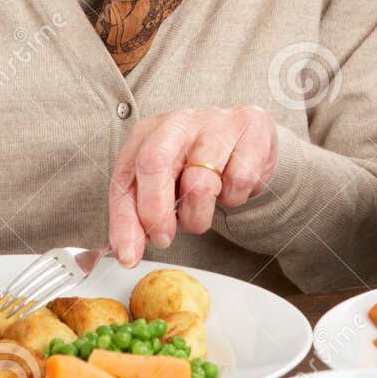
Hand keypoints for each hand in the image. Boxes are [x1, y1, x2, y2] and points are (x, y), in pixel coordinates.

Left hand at [107, 106, 278, 266]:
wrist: (246, 136)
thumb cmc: (198, 162)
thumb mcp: (163, 183)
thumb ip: (141, 212)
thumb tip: (128, 250)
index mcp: (148, 133)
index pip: (125, 177)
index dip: (125, 221)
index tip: (129, 255)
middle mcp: (179, 122)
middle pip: (154, 163)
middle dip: (156, 211)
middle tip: (164, 238)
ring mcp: (216, 122)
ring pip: (200, 183)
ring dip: (200, 215)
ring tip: (203, 210)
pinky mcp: (251, 126)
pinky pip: (239, 180)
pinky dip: (235, 197)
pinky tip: (232, 185)